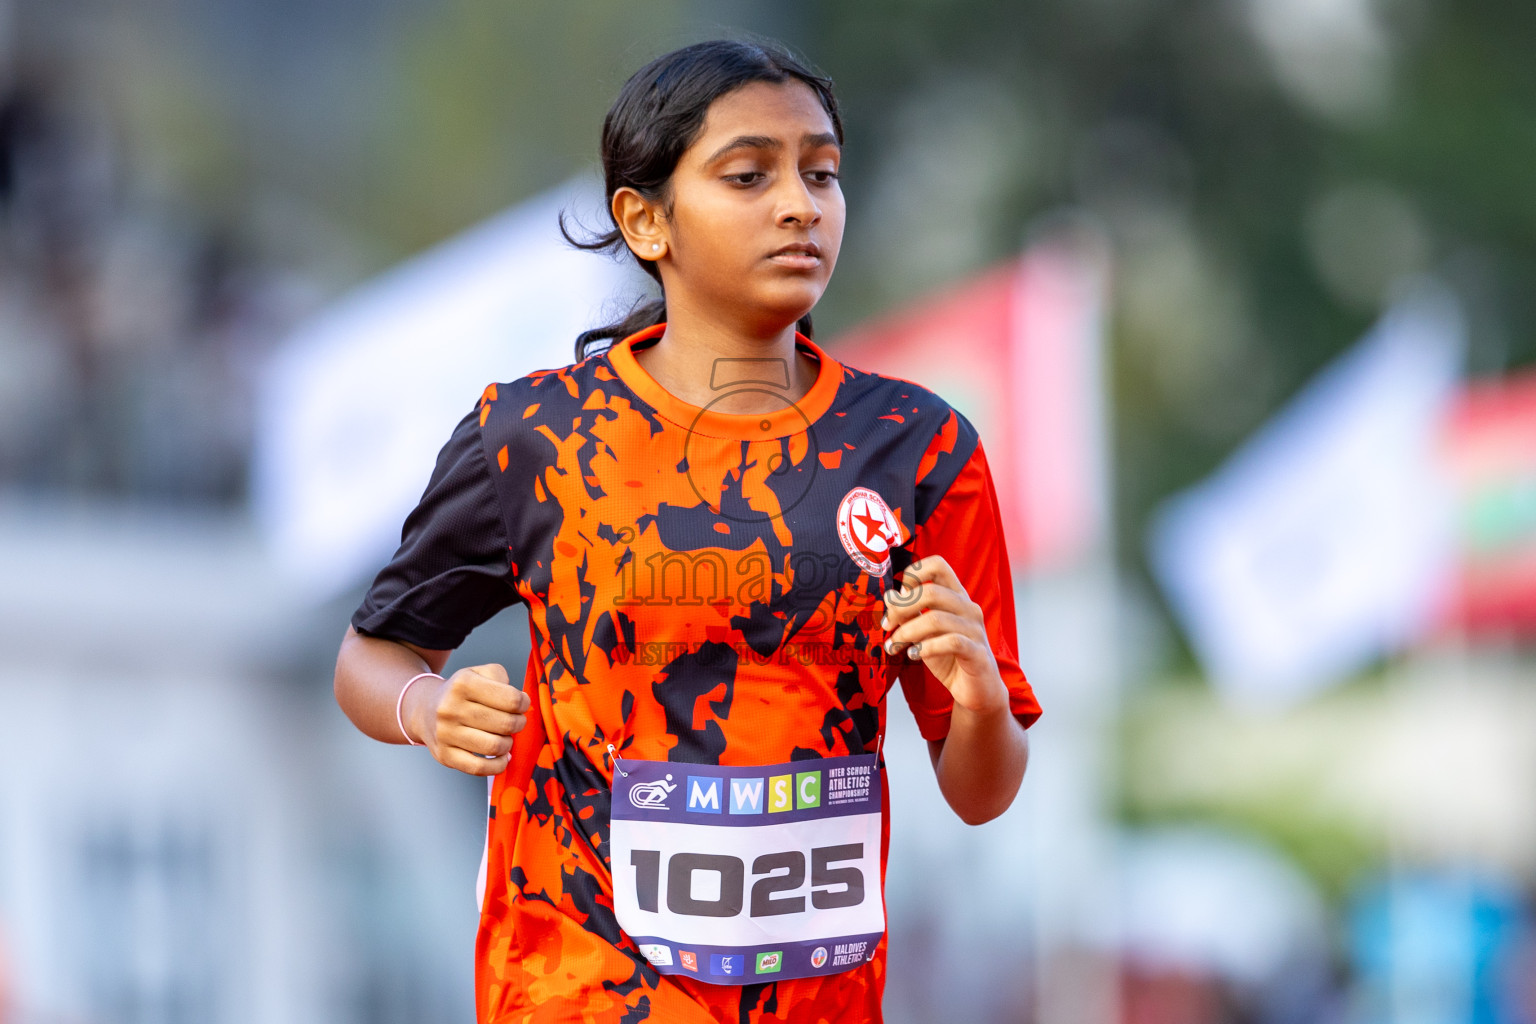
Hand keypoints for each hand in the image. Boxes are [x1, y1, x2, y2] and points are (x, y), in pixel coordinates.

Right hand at [404, 663, 529, 775]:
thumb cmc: (461, 693)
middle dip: (519, 724)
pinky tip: (502, 757)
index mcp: (463, 684)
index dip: (524, 703)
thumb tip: (519, 701)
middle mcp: (450, 708)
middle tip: (516, 722)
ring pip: (494, 746)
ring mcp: (446, 734)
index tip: (522, 705)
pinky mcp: (444, 755)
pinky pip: (479, 768)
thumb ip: (500, 677)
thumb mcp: (478, 672)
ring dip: (508, 744)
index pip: (511, 699)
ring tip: (506, 737)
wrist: (425, 710)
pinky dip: (498, 765)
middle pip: (505, 724)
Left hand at [880, 556, 1008, 715]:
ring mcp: (975, 630)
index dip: (912, 576)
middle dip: (901, 609)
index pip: (938, 565)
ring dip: (907, 633)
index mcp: (957, 596)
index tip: (897, 599)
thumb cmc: (948, 657)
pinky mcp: (978, 653)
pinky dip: (926, 648)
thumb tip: (890, 596)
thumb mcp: (922, 633)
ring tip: (894, 646)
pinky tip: (914, 655)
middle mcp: (969, 608)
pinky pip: (951, 642)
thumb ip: (908, 614)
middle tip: (887, 627)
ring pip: (936, 619)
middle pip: (931, 592)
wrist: (975, 690)